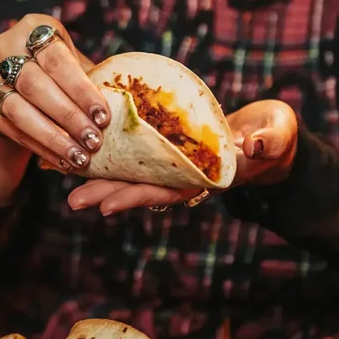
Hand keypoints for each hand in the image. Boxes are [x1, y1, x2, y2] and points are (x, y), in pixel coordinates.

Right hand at [0, 14, 109, 172]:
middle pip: (36, 86)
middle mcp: (4, 49)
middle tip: (94, 140)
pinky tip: (63, 161)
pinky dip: (43, 148)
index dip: (80, 89)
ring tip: (80, 157)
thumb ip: (91, 76)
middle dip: (68, 116)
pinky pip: (16, 132)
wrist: (15, 90)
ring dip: (54, 137)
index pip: (56, 59)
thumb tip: (124, 102)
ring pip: (20, 112)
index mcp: (33, 28)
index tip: (103, 116)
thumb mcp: (72, 63)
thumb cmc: (57, 73)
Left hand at [67, 99, 297, 215]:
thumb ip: (268, 142)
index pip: (168, 191)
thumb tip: (253, 146)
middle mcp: (183, 175)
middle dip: (106, 193)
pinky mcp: (164, 147)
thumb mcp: (276, 136)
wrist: (268, 134)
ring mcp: (172, 163)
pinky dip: (106, 154)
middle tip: (72, 200)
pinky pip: (131, 153)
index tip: (110, 204)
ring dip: (97, 177)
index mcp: (206, 177)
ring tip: (62, 176)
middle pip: (140, 187)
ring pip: (130, 173)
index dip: (139, 197)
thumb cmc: (275, 135)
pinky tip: (77, 150)